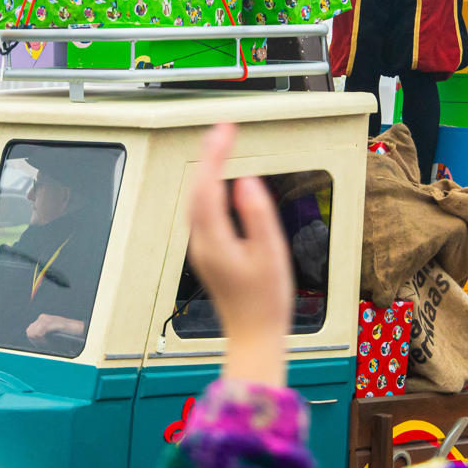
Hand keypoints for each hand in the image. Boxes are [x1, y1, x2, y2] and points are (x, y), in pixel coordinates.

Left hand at [26, 313, 84, 343]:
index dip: (34, 341)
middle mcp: (42, 317)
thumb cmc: (66, 334)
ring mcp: (46, 318)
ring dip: (40, 342)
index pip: (30, 330)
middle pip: (29, 332)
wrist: (79, 330)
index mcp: (41, 320)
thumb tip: (32, 340)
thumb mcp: (51, 334)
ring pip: (33, 333)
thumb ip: (41, 335)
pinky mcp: (50, 322)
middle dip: (36, 341)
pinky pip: (39, 333)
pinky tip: (49, 343)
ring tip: (48, 345)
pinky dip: (43, 340)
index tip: (43, 345)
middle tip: (46, 346)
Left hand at [187, 123, 292, 386]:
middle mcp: (201, 243)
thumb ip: (258, 215)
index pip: (208, 186)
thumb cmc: (266, 302)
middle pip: (196, 189)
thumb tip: (245, 182)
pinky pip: (200, 212)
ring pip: (195, 200)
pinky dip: (207, 189)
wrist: (253, 337)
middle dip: (209, 155)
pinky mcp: (206, 253)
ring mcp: (201, 249)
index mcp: (215, 240)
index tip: (226, 129)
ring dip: (206, 170)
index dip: (215, 154)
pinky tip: (217, 182)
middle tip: (224, 129)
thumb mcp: (271, 254)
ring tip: (220, 146)